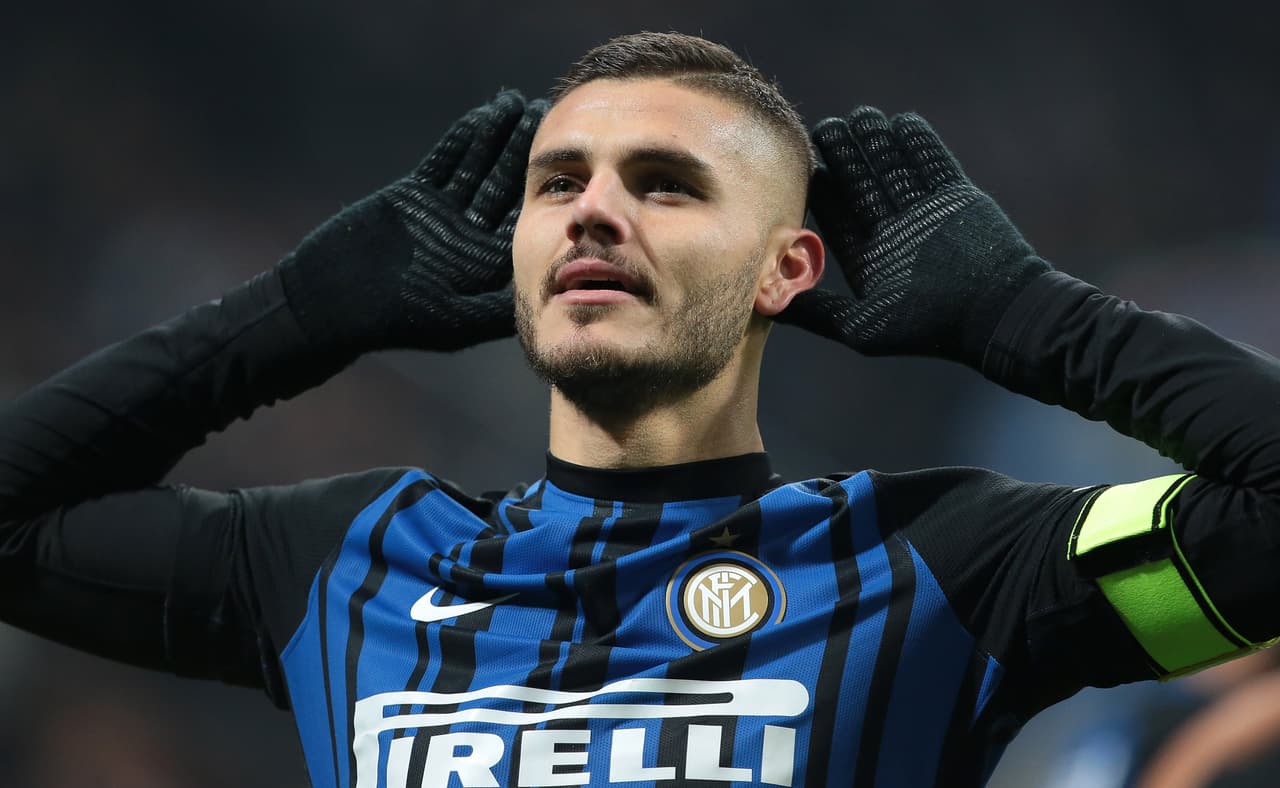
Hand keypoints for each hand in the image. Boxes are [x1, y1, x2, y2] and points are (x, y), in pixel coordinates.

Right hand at [278, 89, 546, 354]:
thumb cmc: (393, 319)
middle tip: (543, 114)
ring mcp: (442, 213)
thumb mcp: (455, 319)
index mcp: (485, 263)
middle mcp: (468, 235)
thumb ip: (498, 306)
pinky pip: (443, 161)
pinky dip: (462, 139)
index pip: (521, 219)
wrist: (331, 300)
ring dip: (496, 137)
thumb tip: (544, 298)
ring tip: (516, 102)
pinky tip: (484, 115)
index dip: (542, 188)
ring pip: (475, 167)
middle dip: (521, 151)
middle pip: (502, 186)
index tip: (564, 160)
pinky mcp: (414, 196)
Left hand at [777, 106, 1049, 367]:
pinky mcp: (957, 199)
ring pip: (896, 170)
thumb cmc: (929, 325)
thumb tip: (771, 307)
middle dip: (844, 156)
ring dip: (877, 143)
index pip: (838, 216)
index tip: (802, 165)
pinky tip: (900, 123)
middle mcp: (896, 233)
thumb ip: (817, 312)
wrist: (997, 314)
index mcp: (871, 258)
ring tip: (860, 117)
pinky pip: (934, 164)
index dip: (821, 189)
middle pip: (863, 186)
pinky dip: (918, 143)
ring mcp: (926, 214)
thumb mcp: (861, 327)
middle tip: (824, 128)